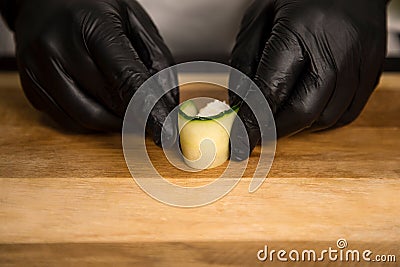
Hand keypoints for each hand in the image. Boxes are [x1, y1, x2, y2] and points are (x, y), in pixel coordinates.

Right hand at [13, 0, 177, 144]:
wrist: (44, 2)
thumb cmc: (94, 9)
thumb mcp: (134, 22)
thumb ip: (156, 60)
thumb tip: (168, 104)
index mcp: (92, 26)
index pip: (126, 80)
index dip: (149, 111)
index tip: (166, 132)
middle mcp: (58, 47)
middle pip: (108, 103)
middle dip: (136, 117)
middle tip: (152, 119)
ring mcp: (39, 68)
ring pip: (86, 118)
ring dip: (114, 122)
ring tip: (127, 109)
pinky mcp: (31, 86)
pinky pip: (67, 120)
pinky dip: (91, 120)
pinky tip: (101, 104)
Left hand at [230, 0, 386, 159]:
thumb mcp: (260, 19)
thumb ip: (245, 62)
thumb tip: (240, 104)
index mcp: (303, 30)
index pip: (273, 90)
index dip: (253, 122)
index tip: (239, 141)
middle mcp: (337, 50)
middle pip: (303, 112)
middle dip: (275, 130)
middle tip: (257, 133)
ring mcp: (360, 62)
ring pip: (326, 118)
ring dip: (298, 125)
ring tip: (281, 116)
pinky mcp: (373, 71)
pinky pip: (347, 113)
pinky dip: (321, 120)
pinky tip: (307, 109)